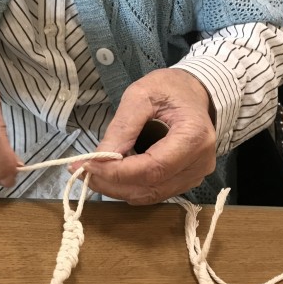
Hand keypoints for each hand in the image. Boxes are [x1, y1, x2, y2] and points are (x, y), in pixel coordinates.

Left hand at [76, 68, 216, 203]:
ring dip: (119, 188)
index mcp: (194, 136)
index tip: (87, 164)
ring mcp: (196, 175)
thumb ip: (122, 127)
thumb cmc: (170, 88)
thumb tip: (100, 158)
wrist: (194, 91)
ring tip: (93, 172)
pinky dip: (131, 187)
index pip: (152, 167)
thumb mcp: (141, 95)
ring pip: (152, 194)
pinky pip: (156, 192)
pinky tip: (113, 175)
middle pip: (151, 186)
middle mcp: (200, 162)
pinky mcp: (187, 180)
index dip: (117, 172)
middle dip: (112, 183)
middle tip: (82, 171)